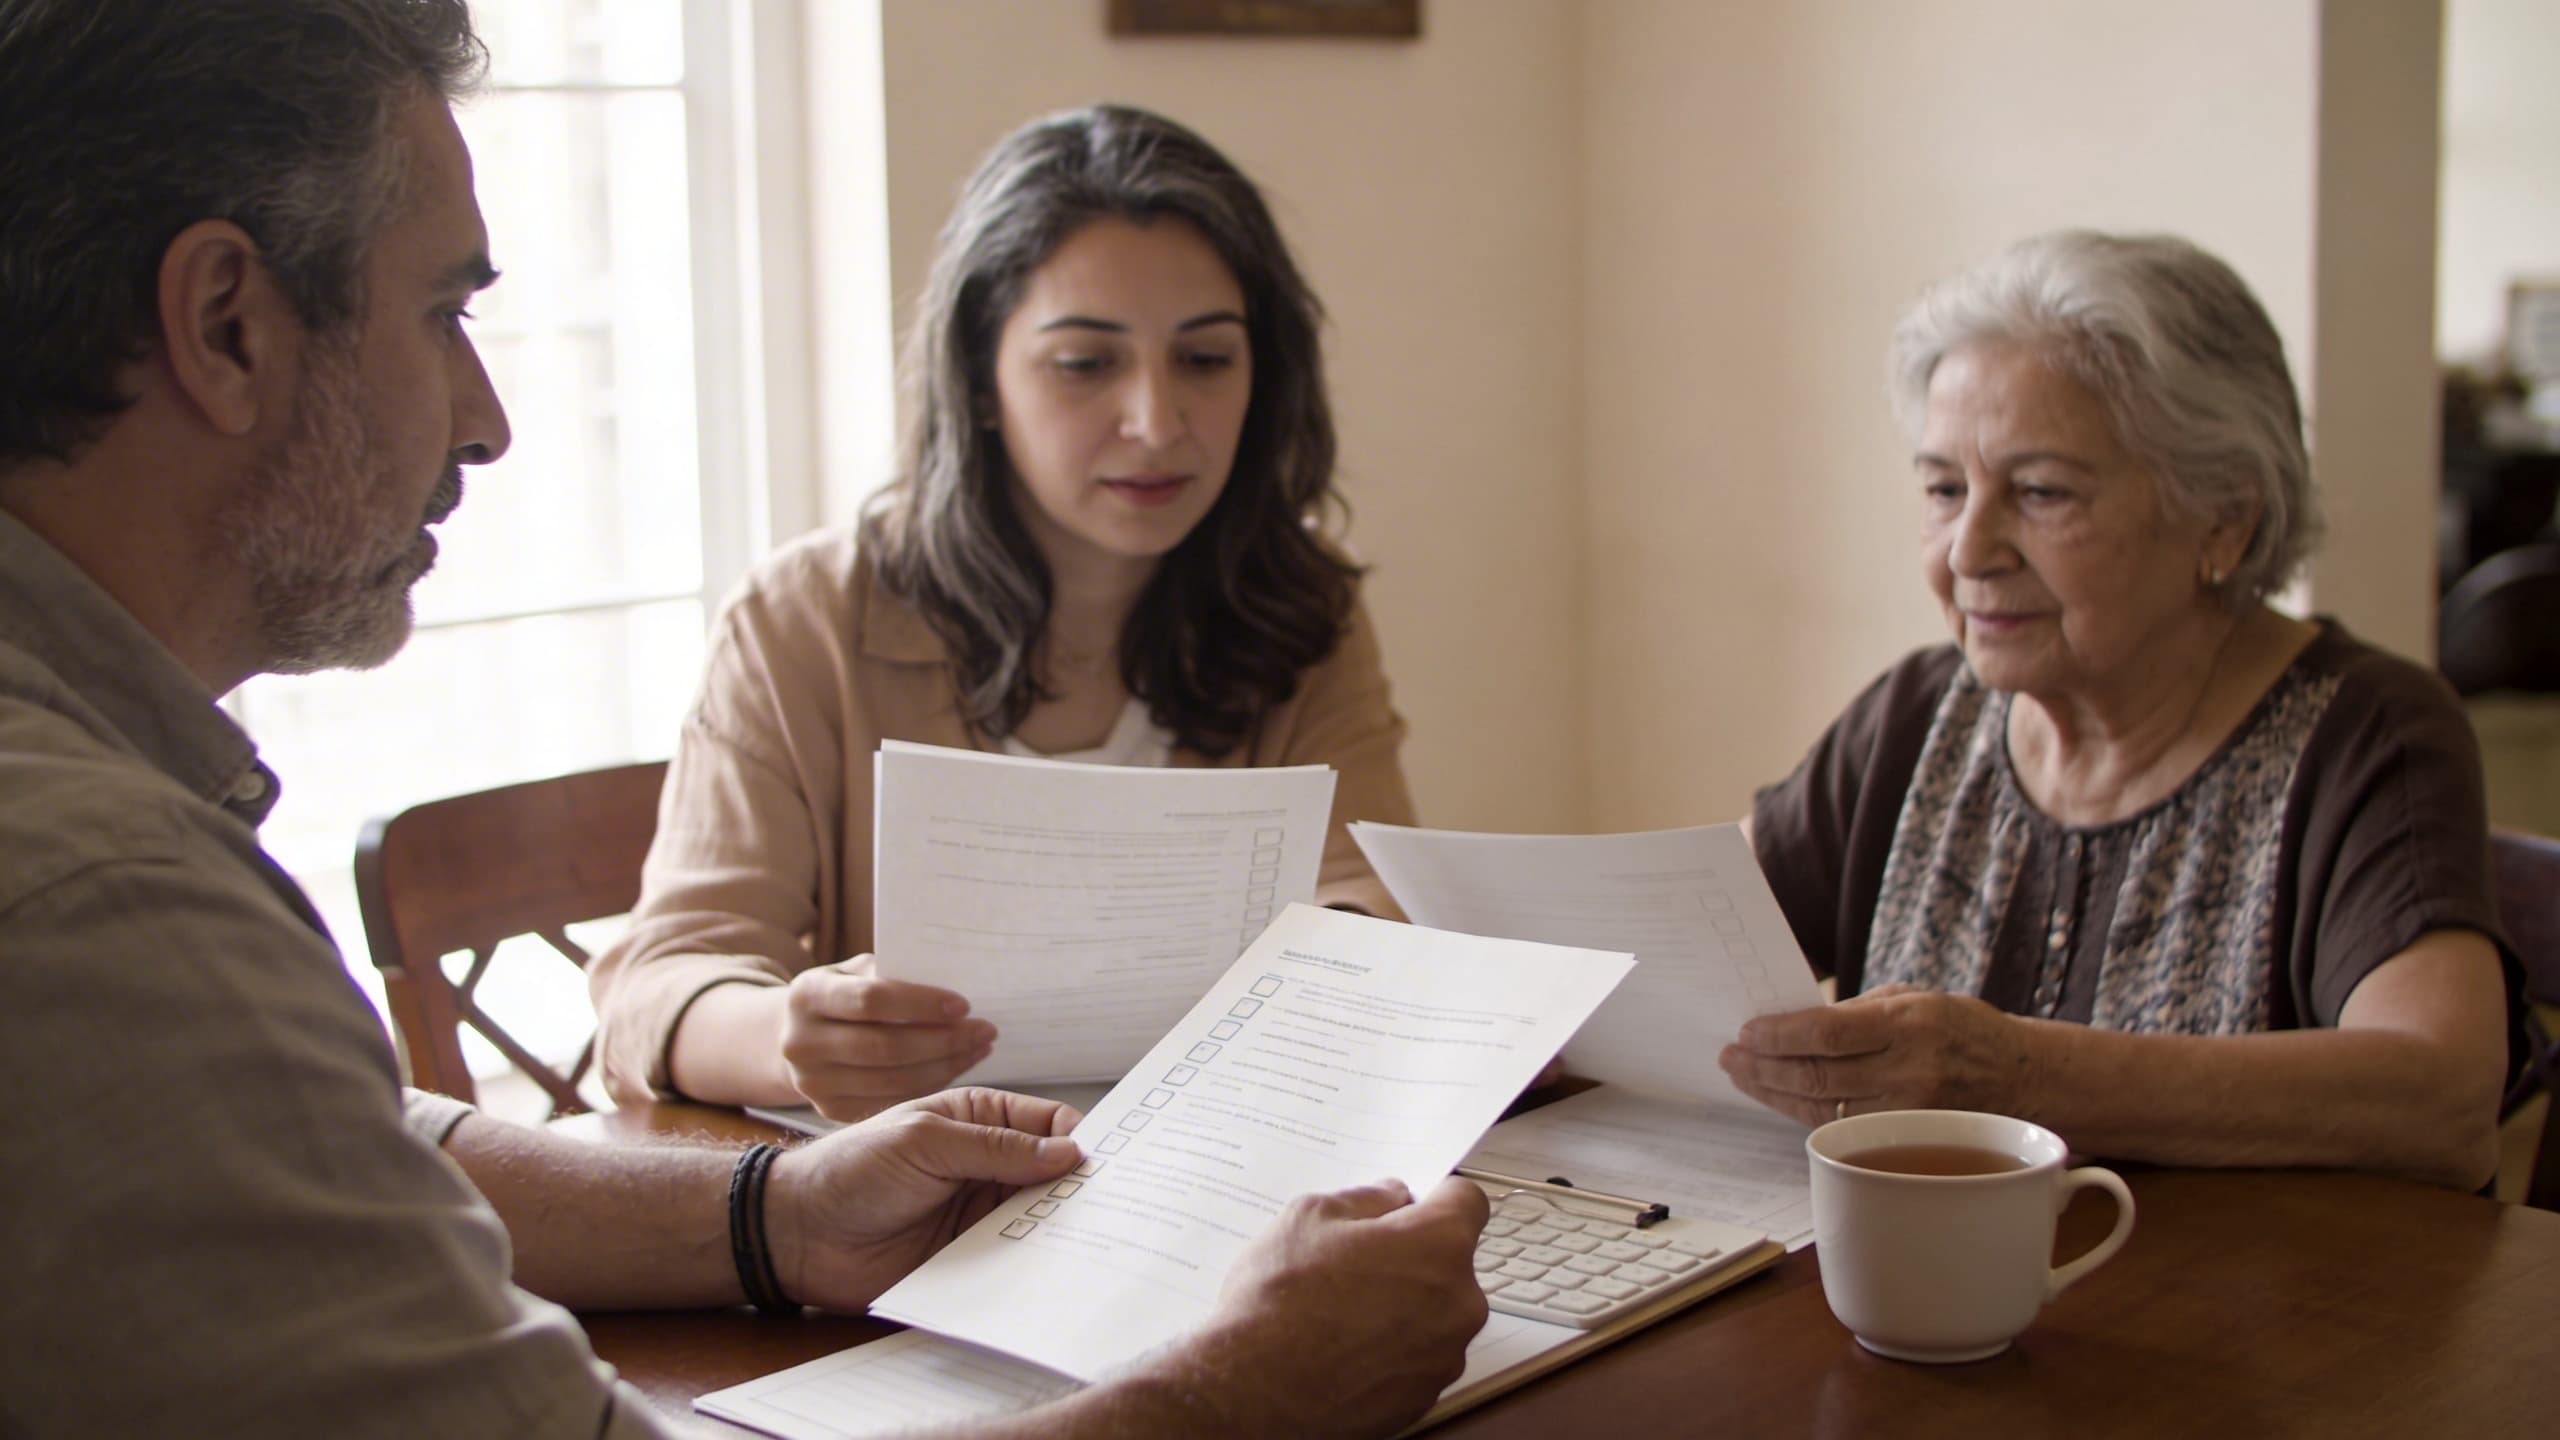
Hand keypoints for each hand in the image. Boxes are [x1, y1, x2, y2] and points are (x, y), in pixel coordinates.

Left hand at [762, 1087, 1080, 1311]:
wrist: (799, 1233)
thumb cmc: (851, 1169)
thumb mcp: (925, 1141)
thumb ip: (996, 1147)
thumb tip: (1068, 1152)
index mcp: (979, 1119)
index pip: (1048, 1123)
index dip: (1081, 1139)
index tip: (1109, 1162)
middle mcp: (988, 1164)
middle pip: (1053, 1174)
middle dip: (1081, 1188)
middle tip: (1114, 1206)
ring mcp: (980, 1213)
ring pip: (1040, 1218)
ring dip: (1063, 1228)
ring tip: (1095, 1241)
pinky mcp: (971, 1257)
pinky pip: (1015, 1259)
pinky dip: (1037, 1263)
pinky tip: (1058, 1270)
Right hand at [780, 955, 994, 1120]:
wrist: (796, 1035)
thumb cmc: (844, 994)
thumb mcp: (856, 971)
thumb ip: (893, 973)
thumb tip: (954, 977)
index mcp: (807, 994)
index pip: (870, 1000)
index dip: (921, 1004)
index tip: (964, 1005)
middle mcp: (801, 1042)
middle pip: (885, 1047)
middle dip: (943, 1040)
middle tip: (985, 1030)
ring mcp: (812, 1082)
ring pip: (893, 1080)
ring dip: (945, 1066)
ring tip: (978, 1048)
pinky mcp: (829, 1110)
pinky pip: (890, 1101)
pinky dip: (929, 1087)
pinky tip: (955, 1068)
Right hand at [1133, 1177, 1489, 1437]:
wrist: (1255, 1392)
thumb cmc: (1279, 1303)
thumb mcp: (1309, 1217)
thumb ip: (1364, 1199)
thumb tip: (1388, 1198)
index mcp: (1438, 1246)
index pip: (1467, 1202)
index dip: (1436, 1197)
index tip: (1413, 1204)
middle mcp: (1458, 1303)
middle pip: (1450, 1263)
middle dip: (1412, 1256)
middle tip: (1356, 1260)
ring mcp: (1444, 1357)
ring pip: (1435, 1313)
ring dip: (1403, 1305)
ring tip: (1342, 1310)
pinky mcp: (1424, 1397)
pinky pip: (1417, 1357)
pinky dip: (1391, 1348)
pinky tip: (1344, 1346)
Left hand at [1717, 984, 2038, 1124]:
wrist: (2022, 1076)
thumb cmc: (1961, 1028)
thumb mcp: (1913, 998)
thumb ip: (1857, 1011)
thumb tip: (1794, 1022)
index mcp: (1908, 1024)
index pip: (1827, 1032)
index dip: (1779, 1035)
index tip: (1746, 1032)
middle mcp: (1909, 1070)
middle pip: (1817, 1075)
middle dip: (1763, 1066)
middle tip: (1731, 1056)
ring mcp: (1908, 1111)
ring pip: (1821, 1106)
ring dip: (1773, 1092)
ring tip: (1743, 1075)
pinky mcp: (1907, 1137)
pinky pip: (1840, 1125)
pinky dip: (1802, 1111)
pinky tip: (1779, 1096)